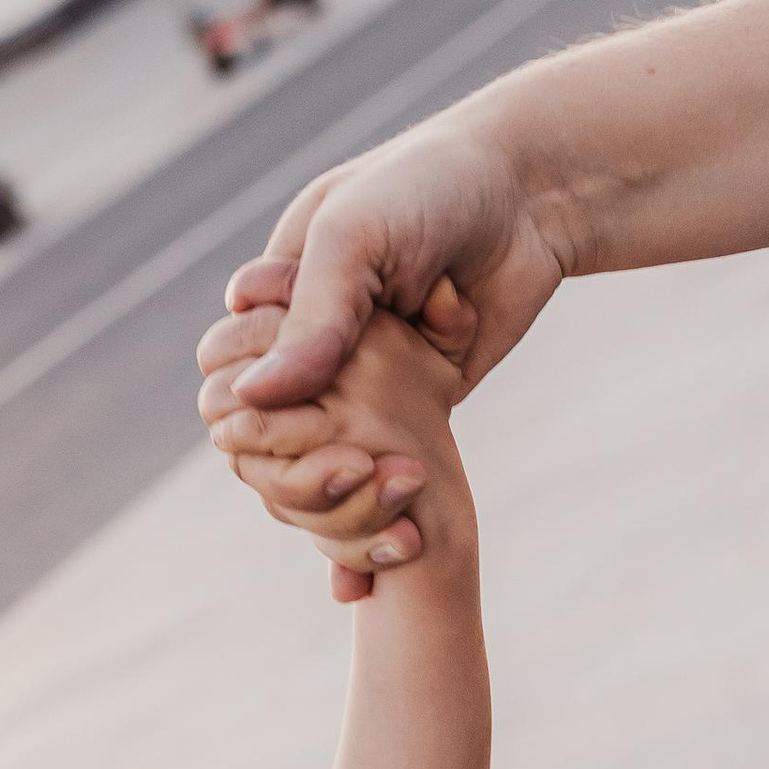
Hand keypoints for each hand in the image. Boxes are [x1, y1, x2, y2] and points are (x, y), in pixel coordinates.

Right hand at [196, 105, 563, 576]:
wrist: (538, 191)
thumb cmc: (432, 186)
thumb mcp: (357, 238)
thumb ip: (312, 316)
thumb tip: (255, 402)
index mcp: (280, 296)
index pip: (230, 378)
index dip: (253, 415)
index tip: (304, 419)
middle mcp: (317, 341)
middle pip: (276, 434)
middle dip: (310, 464)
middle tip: (359, 469)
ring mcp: (369, 376)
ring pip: (330, 459)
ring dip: (348, 498)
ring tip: (394, 510)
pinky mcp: (421, 401)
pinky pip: (385, 465)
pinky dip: (376, 519)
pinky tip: (361, 581)